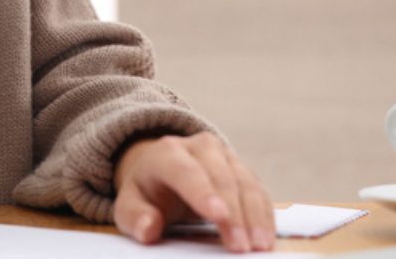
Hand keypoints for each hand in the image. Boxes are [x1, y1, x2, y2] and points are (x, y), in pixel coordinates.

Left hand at [111, 132, 274, 252]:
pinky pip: (258, 190)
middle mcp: (200, 147)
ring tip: (259, 245)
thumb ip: (135, 217)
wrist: (163, 172)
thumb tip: (148, 227)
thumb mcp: (129, 206)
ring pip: (245, 182)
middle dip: (234, 214)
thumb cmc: (147, 193)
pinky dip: (264, 213)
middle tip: (240, 247)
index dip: (202, 193)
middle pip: (221, 178)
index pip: (186, 172)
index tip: (218, 215)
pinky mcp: (241, 168)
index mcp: (167, 153)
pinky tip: (266, 235)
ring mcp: (224, 155)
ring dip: (255, 216)